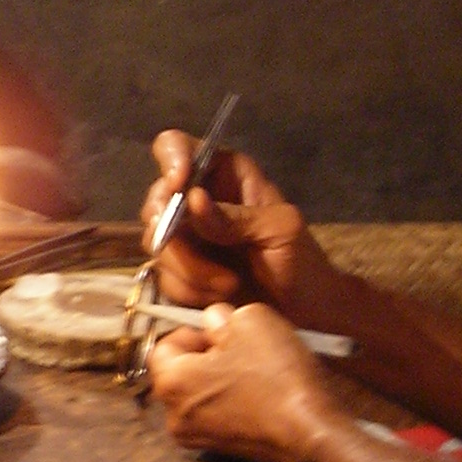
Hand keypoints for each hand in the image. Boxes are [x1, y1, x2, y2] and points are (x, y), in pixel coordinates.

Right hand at [140, 129, 345, 326]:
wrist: (305, 314)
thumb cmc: (302, 262)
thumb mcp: (280, 229)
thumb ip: (237, 216)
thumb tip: (192, 200)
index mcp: (223, 174)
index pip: (176, 147)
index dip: (171, 160)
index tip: (179, 186)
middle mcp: (196, 201)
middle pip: (156, 201)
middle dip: (176, 236)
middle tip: (206, 260)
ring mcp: (184, 238)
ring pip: (156, 245)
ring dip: (190, 271)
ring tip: (228, 285)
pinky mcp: (179, 273)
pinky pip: (163, 278)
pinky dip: (189, 292)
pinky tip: (220, 297)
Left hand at [145, 302, 332, 461]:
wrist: (312, 435)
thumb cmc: (277, 377)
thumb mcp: (252, 321)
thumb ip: (223, 316)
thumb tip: (215, 322)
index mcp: (171, 383)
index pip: (163, 346)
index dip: (192, 332)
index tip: (221, 332)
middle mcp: (175, 416)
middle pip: (181, 373)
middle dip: (208, 355)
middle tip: (241, 348)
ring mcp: (198, 438)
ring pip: (201, 394)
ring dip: (222, 378)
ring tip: (255, 370)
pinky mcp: (223, 451)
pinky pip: (218, 414)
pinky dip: (233, 400)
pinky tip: (261, 393)